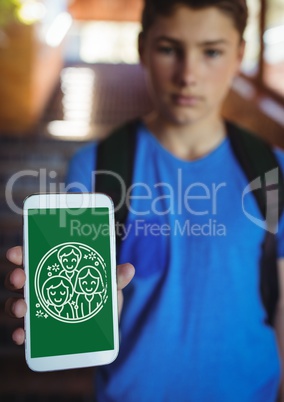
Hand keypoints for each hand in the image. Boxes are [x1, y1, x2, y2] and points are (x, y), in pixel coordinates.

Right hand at [5, 246, 134, 344]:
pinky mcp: (39, 332)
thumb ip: (116, 278)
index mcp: (55, 270)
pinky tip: (22, 335)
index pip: (33, 257)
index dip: (21, 254)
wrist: (105, 329)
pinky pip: (24, 332)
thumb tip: (129, 269)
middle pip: (20, 280)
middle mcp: (41, 287)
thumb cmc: (101, 297)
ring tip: (22, 309)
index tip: (15, 253)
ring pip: (16, 304)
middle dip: (15, 277)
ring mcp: (38, 309)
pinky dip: (20, 333)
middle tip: (19, 278)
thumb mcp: (109, 285)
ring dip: (14, 305)